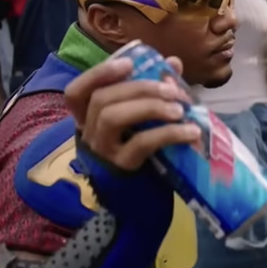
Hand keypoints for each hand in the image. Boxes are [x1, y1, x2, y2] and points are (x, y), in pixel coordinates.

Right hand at [64, 56, 200, 170]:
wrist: (142, 205)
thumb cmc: (142, 155)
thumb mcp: (145, 120)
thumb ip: (156, 90)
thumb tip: (174, 64)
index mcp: (89, 118)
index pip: (76, 92)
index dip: (99, 73)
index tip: (130, 61)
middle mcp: (88, 134)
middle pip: (101, 99)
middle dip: (139, 87)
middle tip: (173, 90)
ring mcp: (102, 152)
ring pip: (112, 117)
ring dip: (149, 106)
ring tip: (180, 109)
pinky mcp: (121, 168)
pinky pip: (139, 143)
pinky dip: (167, 133)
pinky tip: (189, 131)